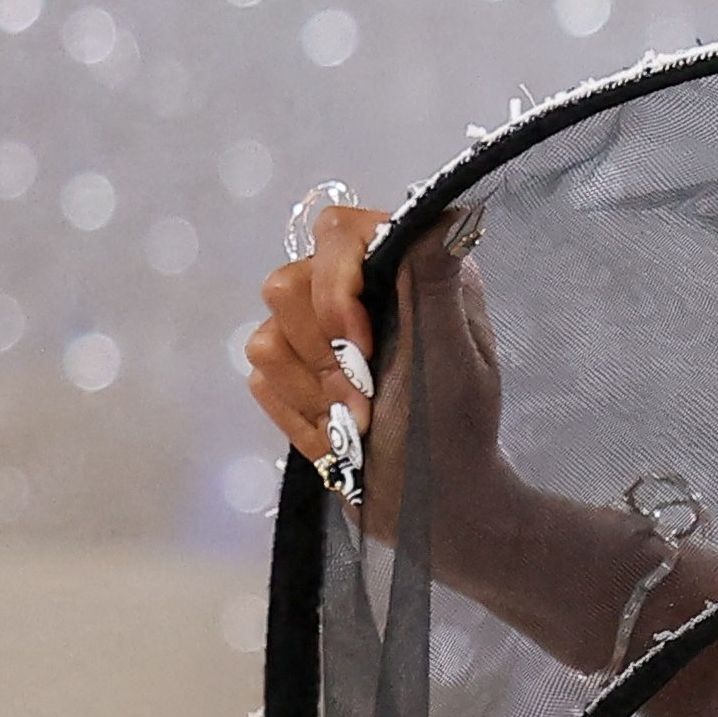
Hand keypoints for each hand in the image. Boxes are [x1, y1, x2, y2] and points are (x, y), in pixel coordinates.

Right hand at [238, 195, 515, 540]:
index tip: (362, 344)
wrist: (434, 506)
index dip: (335, 286)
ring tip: (360, 422)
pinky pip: (260, 379)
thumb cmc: (457, 431)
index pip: (336, 230)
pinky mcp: (293, 375)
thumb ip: (437, 283)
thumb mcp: (457, 358)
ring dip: (314, 392)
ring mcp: (318, 334)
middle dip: (325, 355)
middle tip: (369, 400)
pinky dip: (300, 416)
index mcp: (407, 272)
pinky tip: (338, 437)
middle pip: (286, 284)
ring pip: (266, 336)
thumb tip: (446, 210)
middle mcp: (359, 292)